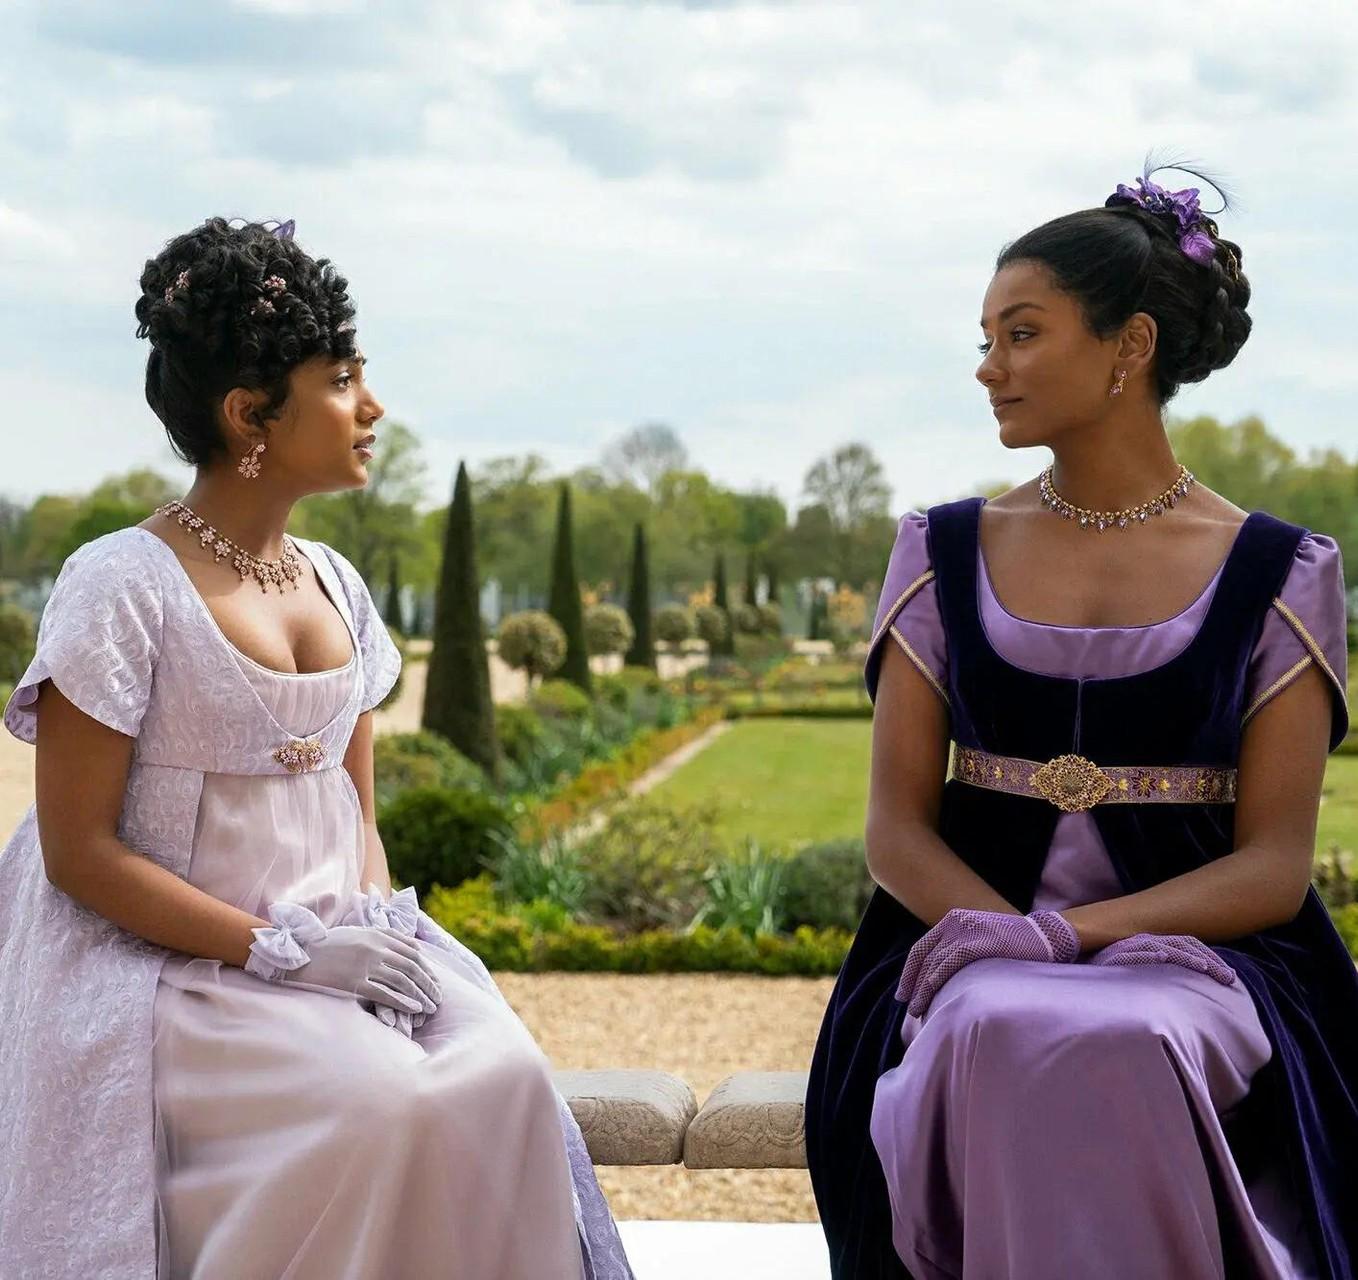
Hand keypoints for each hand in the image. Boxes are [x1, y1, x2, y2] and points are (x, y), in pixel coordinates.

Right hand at [245, 902, 442, 1014]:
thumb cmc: (326, 945)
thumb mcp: (357, 933)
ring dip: (420, 994)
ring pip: (403, 981)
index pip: (412, 951)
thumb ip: (382, 937)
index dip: (427, 967)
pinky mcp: (354, 982)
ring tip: (430, 1007)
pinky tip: (414, 1009)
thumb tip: (410, 946)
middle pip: (412, 967)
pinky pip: (385, 993)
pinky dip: (403, 1002)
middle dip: (429, 983)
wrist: (297, 954)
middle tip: (438, 998)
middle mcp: (375, 947)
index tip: (434, 980)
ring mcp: (365, 965)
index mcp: (377, 934)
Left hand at [896, 907, 1079, 1017]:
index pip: (922, 948)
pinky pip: (947, 965)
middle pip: (923, 957)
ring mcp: (965, 931)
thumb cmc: (1015, 943)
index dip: (910, 972)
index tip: (904, 992)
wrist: (1046, 935)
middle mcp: (955, 922)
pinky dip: (934, 983)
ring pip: (932, 964)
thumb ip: (961, 948)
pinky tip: (930, 998)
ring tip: (917, 1011)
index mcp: (953, 919)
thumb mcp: (982, 937)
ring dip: (922, 990)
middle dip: (912, 984)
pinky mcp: (976, 943)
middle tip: (908, 1006)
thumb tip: (942, 975)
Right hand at [1088, 933, 1236, 985]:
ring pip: (1164, 947)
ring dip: (1186, 957)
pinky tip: (1162, 956)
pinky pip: (1135, 951)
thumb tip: (1187, 990)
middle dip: (1209, 961)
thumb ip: (1160, 978)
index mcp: (1154, 945)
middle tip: (1229, 979)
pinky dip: (1149, 952)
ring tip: (1205, 968)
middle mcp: (1145, 942)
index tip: (1229, 978)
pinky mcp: (1116, 953)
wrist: (1075, 960)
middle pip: (1183, 945)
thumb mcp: (1141, 976)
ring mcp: (1131, 946)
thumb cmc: (1110, 976)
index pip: (1188, 946)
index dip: (1210, 959)